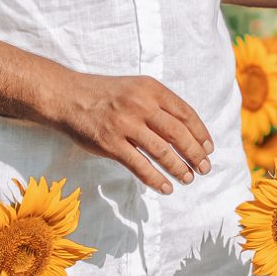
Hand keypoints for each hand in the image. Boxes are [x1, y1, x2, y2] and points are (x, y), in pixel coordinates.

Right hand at [44, 69, 213, 194]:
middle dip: (195, 153)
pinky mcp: (110, 143)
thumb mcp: (136, 88)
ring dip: (179, 168)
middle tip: (205, 168)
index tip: (209, 148)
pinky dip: (155, 179)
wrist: (67, 96)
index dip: (201, 133)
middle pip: (178, 133)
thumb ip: (158, 104)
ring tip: (188, 178)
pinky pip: (139, 165)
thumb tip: (187, 130)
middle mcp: (141, 104)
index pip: (185, 113)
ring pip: (162, 151)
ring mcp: (125, 124)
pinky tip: (166, 187)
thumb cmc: (105, 94)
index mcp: (151, 89)